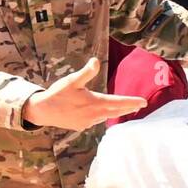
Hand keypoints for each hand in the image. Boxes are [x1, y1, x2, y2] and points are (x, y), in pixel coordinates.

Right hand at [22, 58, 145, 131]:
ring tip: (122, 108)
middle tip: (140, 105)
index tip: (144, 102)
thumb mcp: (72, 80)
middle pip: (116, 111)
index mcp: (94, 102)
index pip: (118, 102)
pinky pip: (95, 120)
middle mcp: (94, 114)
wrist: (43, 111)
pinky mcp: (81, 126)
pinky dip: (100, 115)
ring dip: (114, 112)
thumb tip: (95, 61)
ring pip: (105, 116)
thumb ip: (86, 72)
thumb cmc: (57, 93)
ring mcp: (88, 122)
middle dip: (128, 108)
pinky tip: (99, 112)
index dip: (132, 102)